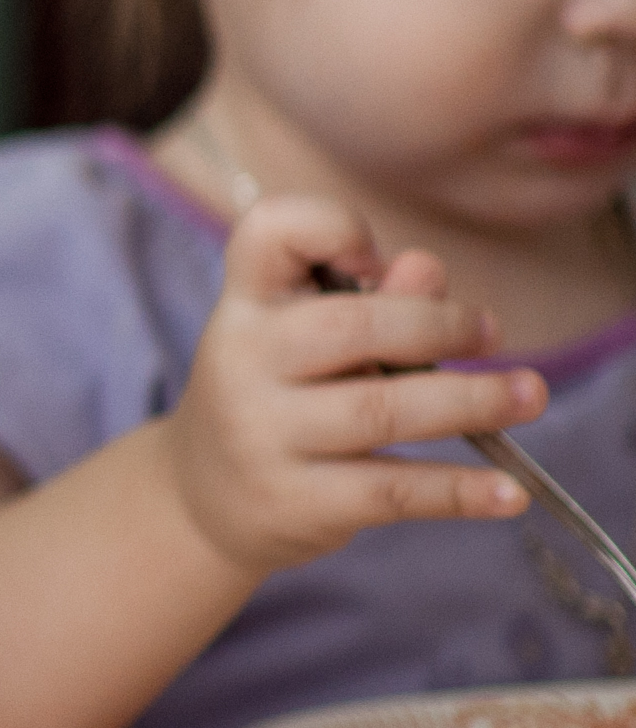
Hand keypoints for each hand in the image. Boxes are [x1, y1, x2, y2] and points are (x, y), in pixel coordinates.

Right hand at [164, 197, 538, 576]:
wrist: (199, 501)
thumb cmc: (274, 398)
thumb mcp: (303, 339)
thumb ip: (372, 300)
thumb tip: (428, 271)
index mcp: (245, 304)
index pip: (271, 233)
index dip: (332, 227)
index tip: (375, 258)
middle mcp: (242, 361)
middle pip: (349, 326)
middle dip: (438, 324)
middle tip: (489, 333)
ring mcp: (264, 435)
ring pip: (383, 410)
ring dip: (472, 400)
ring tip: (528, 395)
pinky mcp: (296, 501)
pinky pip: (393, 491)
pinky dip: (460, 491)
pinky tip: (508, 493)